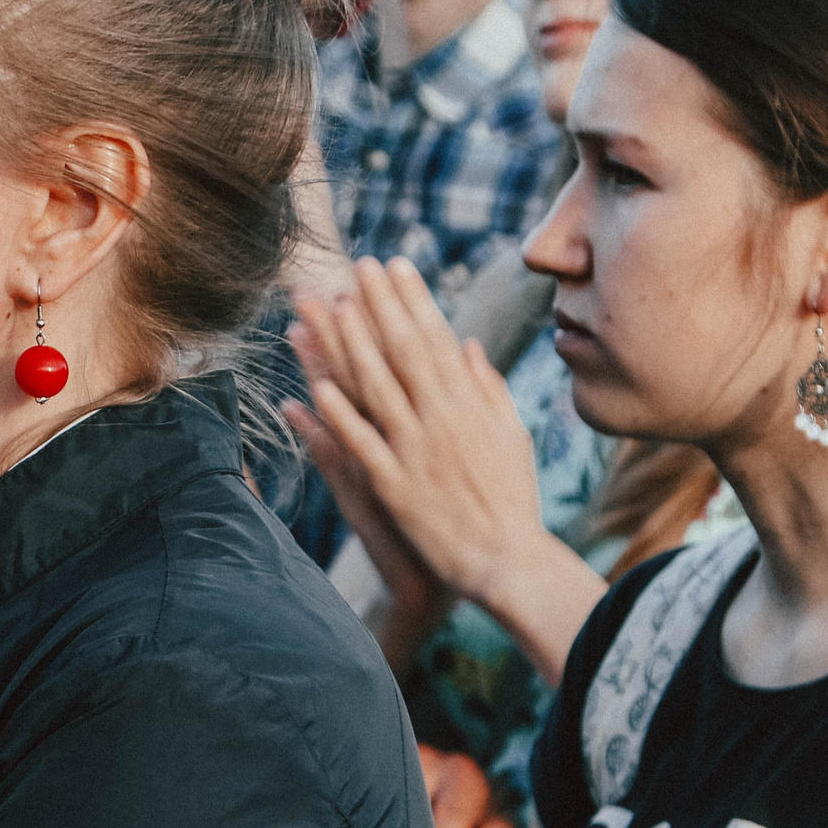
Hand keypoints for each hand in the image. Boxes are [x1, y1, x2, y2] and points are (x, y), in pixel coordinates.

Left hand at [294, 257, 557, 616]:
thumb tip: (467, 344)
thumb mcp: (510, 435)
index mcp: (470, 405)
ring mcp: (417, 452)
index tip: (395, 265)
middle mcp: (442, 421)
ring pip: (378, 389)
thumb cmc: (512, 499)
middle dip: (379, 306)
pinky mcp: (396, 488)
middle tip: (357, 266)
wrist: (508, 561)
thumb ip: (487, 388)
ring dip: (352, 347)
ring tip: (330, 308)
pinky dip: (340, 416)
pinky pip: (362, 446)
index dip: (412, 300)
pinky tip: (315, 388)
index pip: (436, 340)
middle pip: (404, 353)